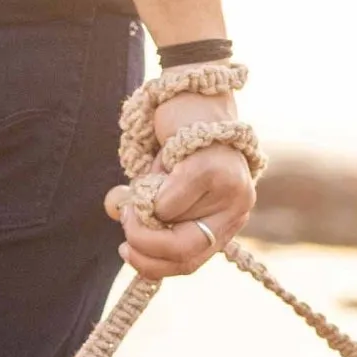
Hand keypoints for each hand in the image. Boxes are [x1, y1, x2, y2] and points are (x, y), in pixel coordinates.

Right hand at [104, 84, 256, 279]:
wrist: (193, 91)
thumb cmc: (176, 142)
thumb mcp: (161, 186)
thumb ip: (146, 211)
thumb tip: (119, 218)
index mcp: (225, 220)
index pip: (189, 263)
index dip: (153, 265)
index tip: (127, 250)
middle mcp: (237, 209)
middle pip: (185, 255)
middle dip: (144, 247)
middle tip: (125, 227)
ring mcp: (232, 191)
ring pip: (175, 231)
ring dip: (143, 216)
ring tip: (136, 193)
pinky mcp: (214, 170)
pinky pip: (170, 201)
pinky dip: (151, 190)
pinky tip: (155, 169)